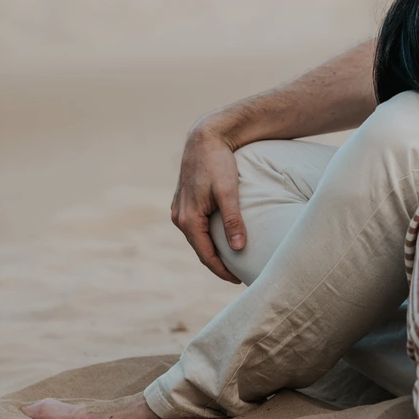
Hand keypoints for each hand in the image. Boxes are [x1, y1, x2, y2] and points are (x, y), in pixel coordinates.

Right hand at [171, 122, 246, 282]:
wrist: (205, 138)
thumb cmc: (218, 163)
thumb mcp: (229, 192)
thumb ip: (233, 220)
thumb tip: (238, 249)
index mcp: (188, 219)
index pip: (206, 256)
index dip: (222, 271)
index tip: (239, 279)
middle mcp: (179, 217)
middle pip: (201, 250)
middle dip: (219, 264)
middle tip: (239, 274)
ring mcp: (180, 210)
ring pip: (198, 238)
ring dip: (213, 250)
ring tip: (232, 260)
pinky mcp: (184, 202)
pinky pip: (196, 227)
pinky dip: (208, 237)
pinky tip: (222, 239)